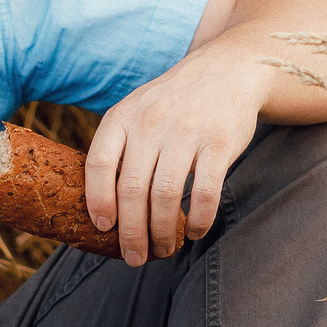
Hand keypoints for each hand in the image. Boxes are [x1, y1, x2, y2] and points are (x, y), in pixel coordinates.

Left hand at [83, 47, 264, 264]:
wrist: (228, 70)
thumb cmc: (173, 103)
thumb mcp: (135, 111)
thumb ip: (118, 148)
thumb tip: (102, 208)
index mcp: (122, 117)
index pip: (99, 164)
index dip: (98, 201)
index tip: (104, 227)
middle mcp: (150, 122)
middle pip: (132, 190)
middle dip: (131, 232)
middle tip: (134, 257)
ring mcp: (187, 131)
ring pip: (166, 196)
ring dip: (163, 233)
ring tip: (164, 249)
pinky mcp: (220, 142)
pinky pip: (205, 192)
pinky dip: (198, 220)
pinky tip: (194, 231)